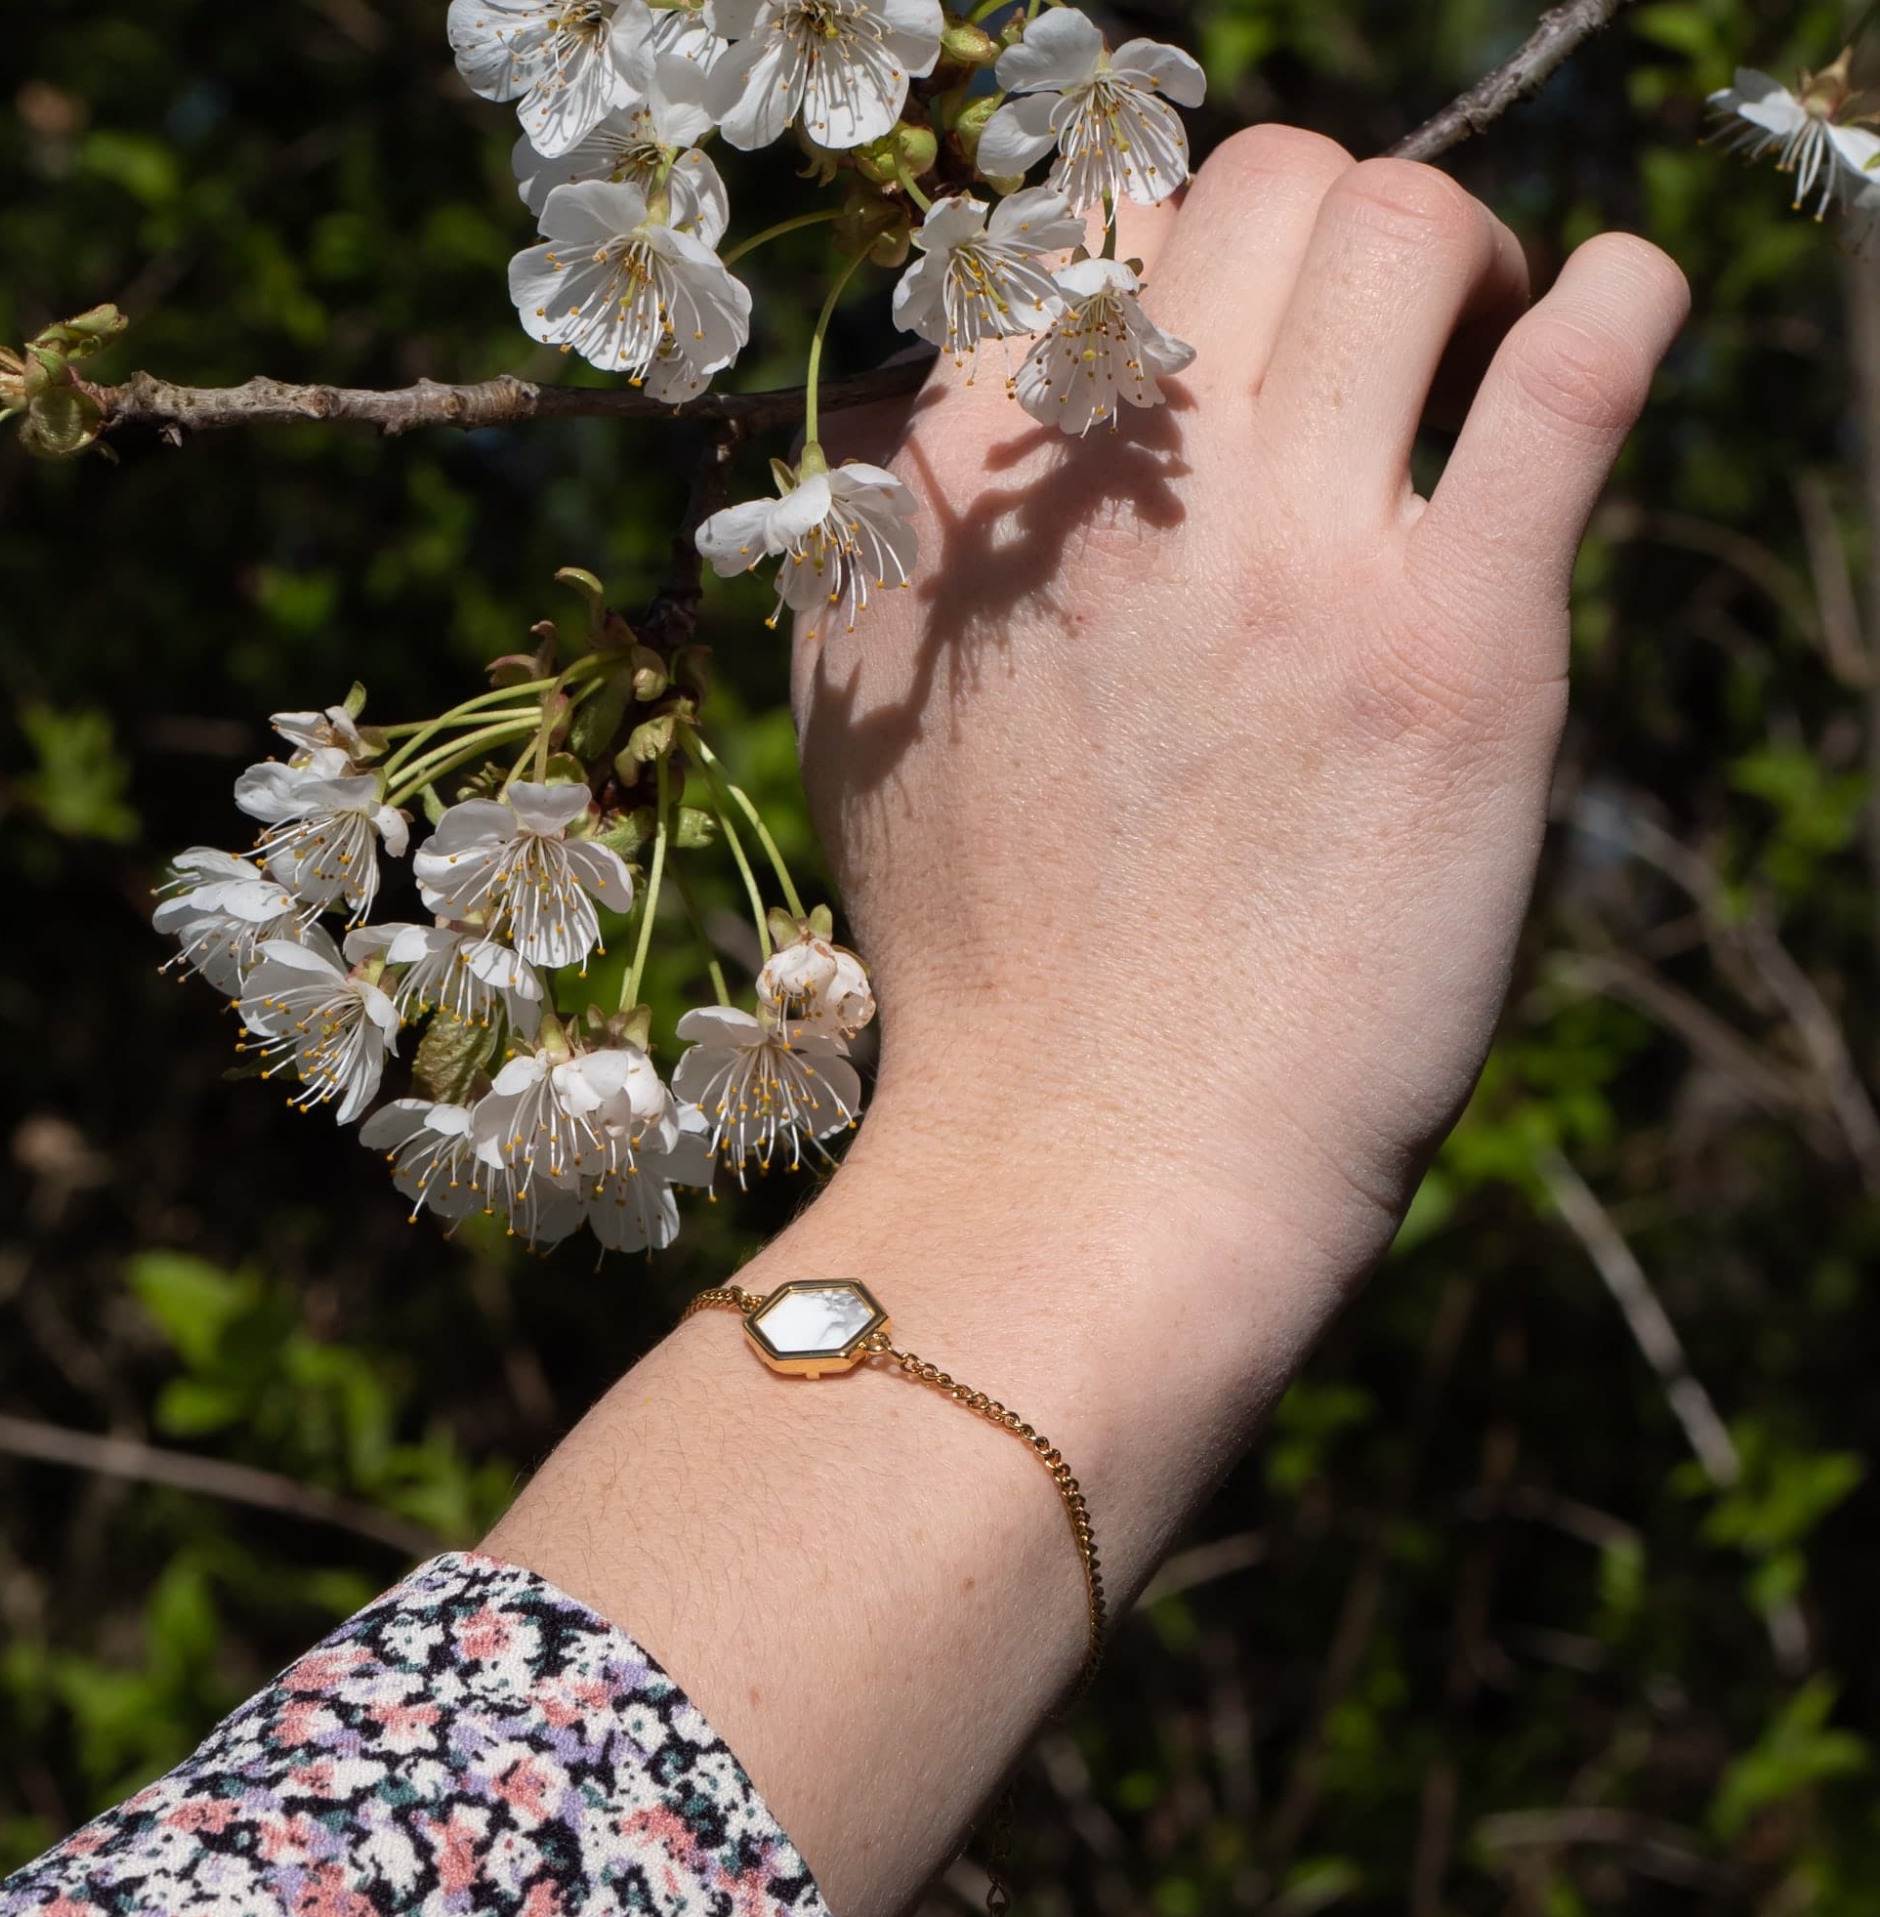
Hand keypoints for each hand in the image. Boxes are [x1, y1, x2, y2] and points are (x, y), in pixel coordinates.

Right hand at [486, 132, 1688, 1916]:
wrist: (1093, 1159)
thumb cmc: (980, 964)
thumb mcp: (862, 724)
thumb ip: (886, 538)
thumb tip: (953, 397)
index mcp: (960, 494)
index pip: (1094, 240)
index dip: (1181, 265)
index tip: (1233, 348)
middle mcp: (1122, 487)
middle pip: (1264, 194)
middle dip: (1333, 233)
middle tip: (1374, 338)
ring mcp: (1296, 555)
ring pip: (1410, 231)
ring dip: (1467, 254)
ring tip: (1482, 347)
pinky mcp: (1459, 644)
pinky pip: (1574, 373)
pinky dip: (1616, 303)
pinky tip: (1615, 313)